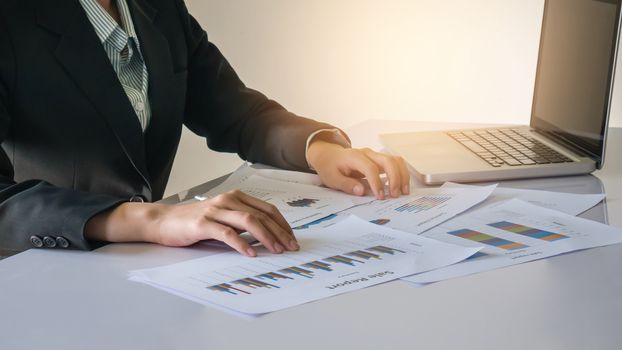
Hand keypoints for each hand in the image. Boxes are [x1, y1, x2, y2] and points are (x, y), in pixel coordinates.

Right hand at [85, 190, 298, 256]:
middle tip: (291, 247)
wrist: (163, 221)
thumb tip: (267, 236)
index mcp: (235, 197)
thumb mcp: (223, 218)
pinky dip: (242, 244)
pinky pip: (227, 233)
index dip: (282, 224)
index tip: (292, 238)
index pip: (267, 209)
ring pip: (249, 221)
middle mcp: (227, 200)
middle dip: (280, 232)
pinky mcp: (203, 224)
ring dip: (266, 237)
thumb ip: (242, 223)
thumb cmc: (194, 222)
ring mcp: (215, 210)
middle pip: (262, 215)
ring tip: (277, 250)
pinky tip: (251, 254)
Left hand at [307, 141, 410, 198]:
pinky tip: (402, 186)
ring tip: (403, 192)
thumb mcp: (332, 178)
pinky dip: (401, 173)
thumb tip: (361, 191)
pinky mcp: (379, 159)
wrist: (329, 155)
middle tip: (395, 195)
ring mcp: (375, 155)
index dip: (377, 183)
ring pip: (395, 160)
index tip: (380, 197)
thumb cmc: (330, 167)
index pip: (370, 168)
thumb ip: (346, 184)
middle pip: (387, 161)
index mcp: (354, 157)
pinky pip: (395, 163)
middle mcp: (367, 153)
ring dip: (402, 175)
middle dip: (395, 178)